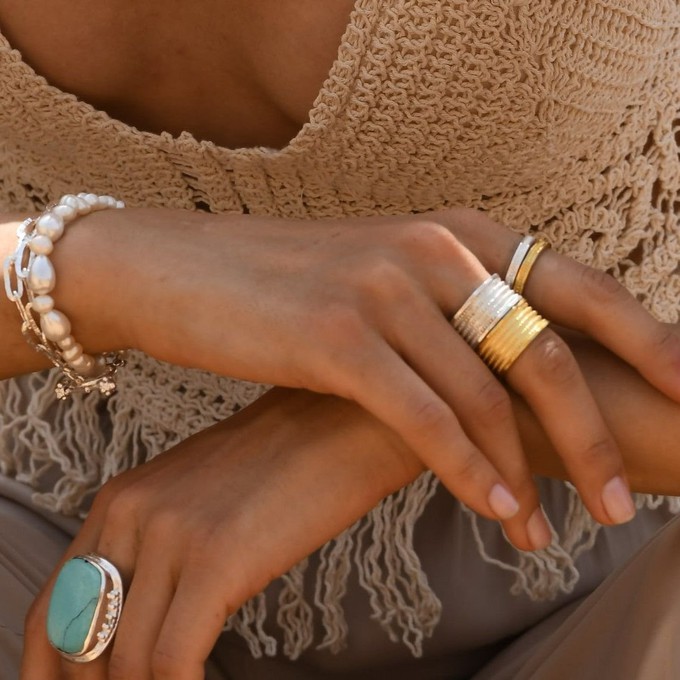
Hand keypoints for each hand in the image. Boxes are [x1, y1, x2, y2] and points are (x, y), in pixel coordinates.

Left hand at [21, 388, 422, 679]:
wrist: (346, 420)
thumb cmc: (287, 460)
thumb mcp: (201, 495)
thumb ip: (161, 547)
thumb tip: (149, 618)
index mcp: (120, 500)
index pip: (54, 610)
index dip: (55, 671)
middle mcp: (131, 513)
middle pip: (80, 642)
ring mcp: (173, 532)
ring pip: (128, 660)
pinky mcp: (218, 557)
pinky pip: (174, 661)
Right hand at [48, 207, 679, 546]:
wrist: (182, 269)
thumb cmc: (285, 284)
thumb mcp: (386, 282)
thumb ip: (452, 311)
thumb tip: (510, 370)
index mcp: (455, 231)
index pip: (575, 290)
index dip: (644, 341)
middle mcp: (432, 248)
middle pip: (546, 350)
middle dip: (594, 435)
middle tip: (622, 501)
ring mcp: (386, 289)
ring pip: (491, 394)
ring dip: (534, 471)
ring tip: (558, 530)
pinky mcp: (337, 336)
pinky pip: (428, 417)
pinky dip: (472, 472)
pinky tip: (500, 514)